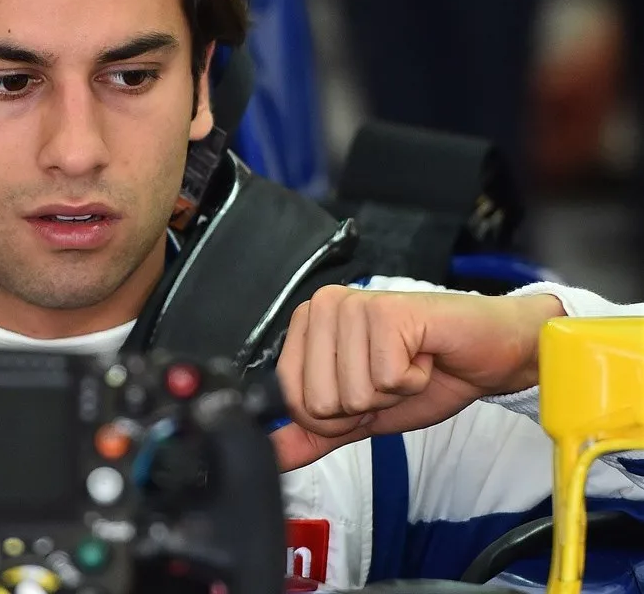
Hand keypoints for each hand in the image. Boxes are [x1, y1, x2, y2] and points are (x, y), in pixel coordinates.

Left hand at [270, 286, 563, 471]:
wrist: (488, 356)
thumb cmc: (427, 373)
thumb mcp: (360, 414)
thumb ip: (312, 432)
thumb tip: (271, 454)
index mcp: (307, 323)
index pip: (291, 400)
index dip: (337, 414)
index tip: (368, 388)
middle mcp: (324, 306)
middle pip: (317, 402)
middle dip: (364, 406)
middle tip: (391, 376)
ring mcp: (354, 305)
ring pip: (350, 394)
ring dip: (390, 393)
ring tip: (408, 365)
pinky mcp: (388, 312)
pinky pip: (385, 379)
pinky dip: (413, 381)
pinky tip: (424, 358)